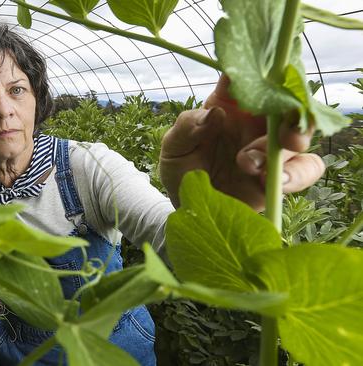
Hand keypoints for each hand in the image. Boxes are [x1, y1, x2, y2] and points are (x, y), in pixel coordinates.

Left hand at [159, 75, 324, 210]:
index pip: (249, 77)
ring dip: (289, 142)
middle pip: (288, 101)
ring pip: (301, 132)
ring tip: (249, 163)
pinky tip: (270, 181)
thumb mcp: (173, 147)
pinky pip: (307, 167)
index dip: (258, 70)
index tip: (258, 74)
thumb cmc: (181, 170)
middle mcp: (255, 121)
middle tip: (281, 127)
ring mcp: (271, 147)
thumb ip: (187, 128)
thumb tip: (216, 113)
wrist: (188, 208)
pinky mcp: (281, 175)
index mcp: (229, 105)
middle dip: (292, 107)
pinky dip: (295, 173)